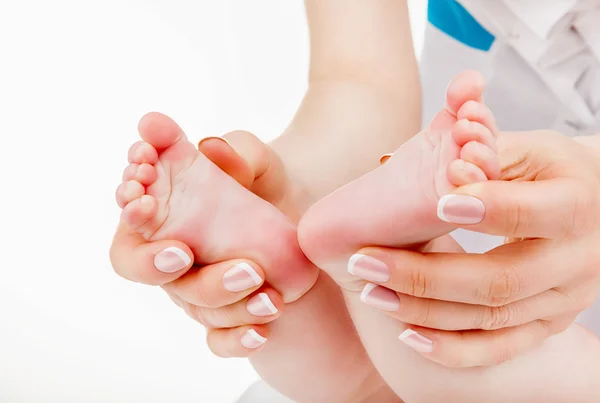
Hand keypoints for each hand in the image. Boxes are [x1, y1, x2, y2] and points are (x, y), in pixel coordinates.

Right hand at [111, 127, 284, 356]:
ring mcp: (197, 286)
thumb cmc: (264, 183)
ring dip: (218, 293)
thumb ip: (234, 150)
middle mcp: (173, 251)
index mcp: (167, 206)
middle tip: (184, 252)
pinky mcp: (226, 314)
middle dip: (155, 263)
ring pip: (192, 304)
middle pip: (145, 269)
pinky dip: (238, 338)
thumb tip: (211, 147)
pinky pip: (220, 339)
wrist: (303, 214)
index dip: (130, 211)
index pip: (130, 212)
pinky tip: (262, 330)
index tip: (143, 199)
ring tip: (255, 274)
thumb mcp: (256, 159)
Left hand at [351, 130, 599, 366]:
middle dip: (424, 275)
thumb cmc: (549, 171)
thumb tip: (455, 144)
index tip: (436, 206)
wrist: (593, 208)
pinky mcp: (549, 324)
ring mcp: (564, 300)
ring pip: (491, 319)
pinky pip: (500, 348)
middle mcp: (578, 261)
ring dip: (424, 310)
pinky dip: (453, 348)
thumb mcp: (530, 148)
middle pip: (499, 280)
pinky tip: (408, 335)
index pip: (532, 213)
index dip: (486, 210)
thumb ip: (488, 146)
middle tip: (365, 263)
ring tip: (371, 292)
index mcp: (577, 205)